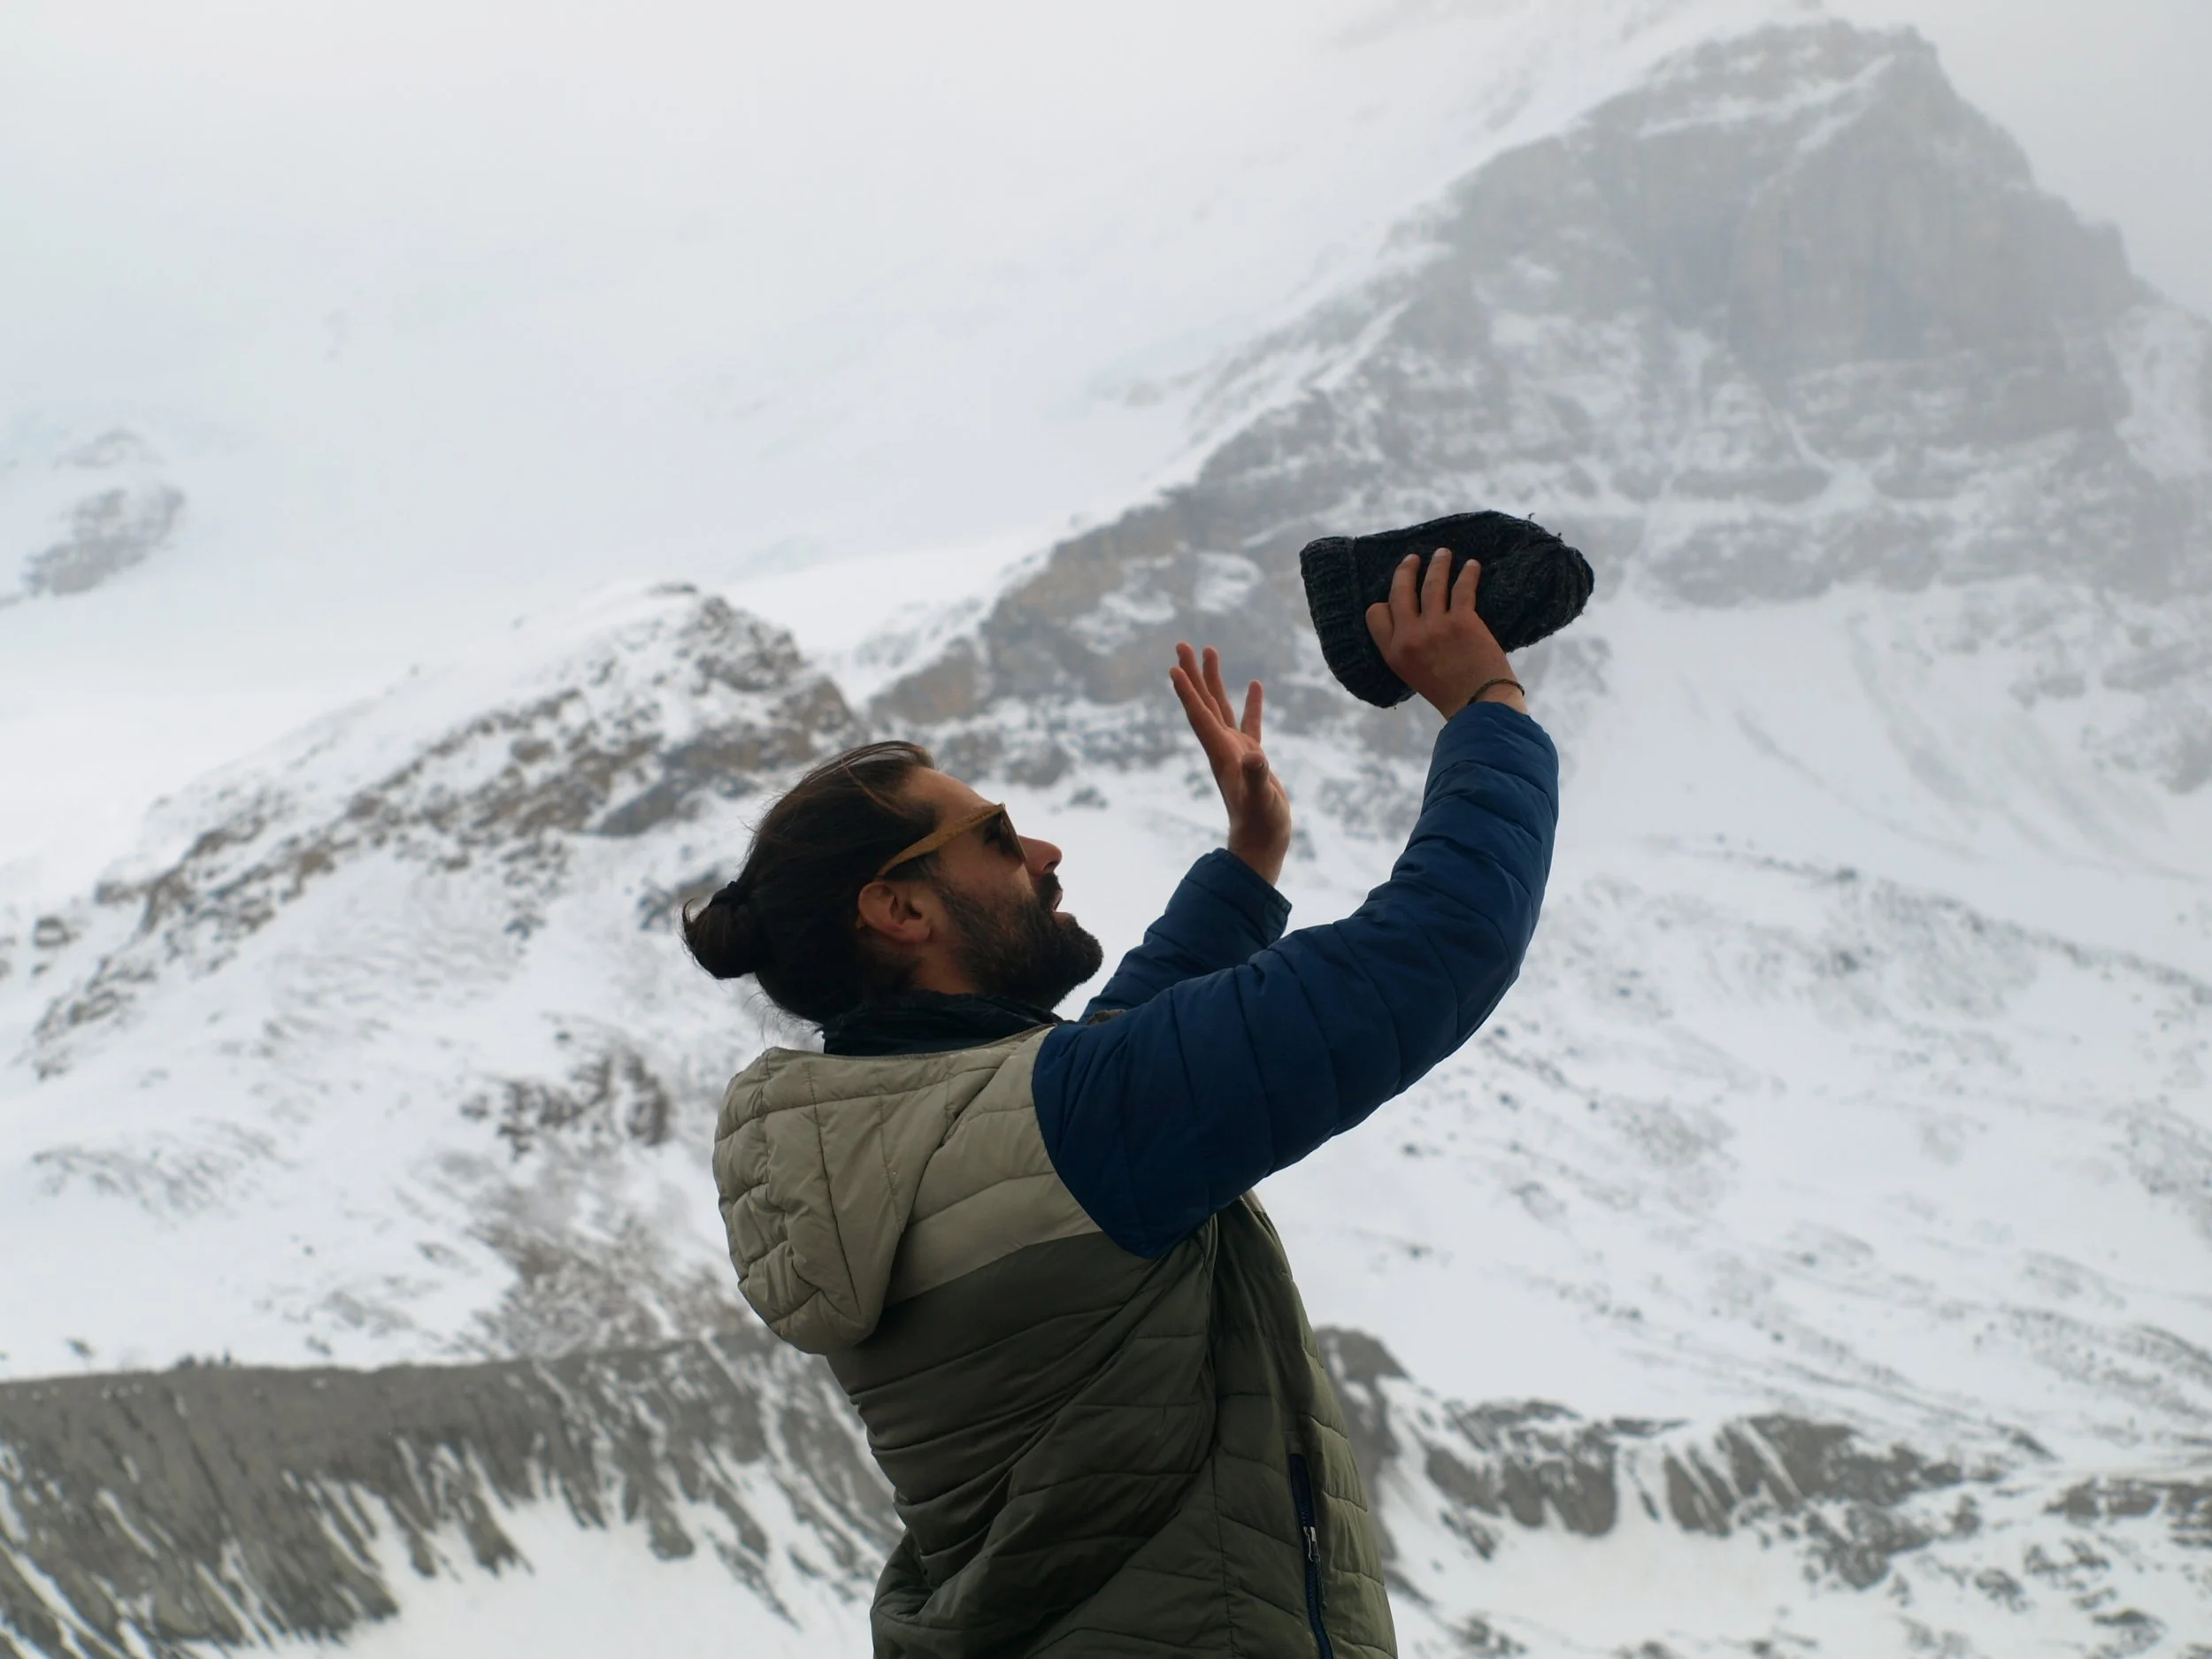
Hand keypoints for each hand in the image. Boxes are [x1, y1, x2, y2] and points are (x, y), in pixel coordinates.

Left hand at [1169, 642, 1291, 885]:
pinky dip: (1250, 703)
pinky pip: (1248, 722)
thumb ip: (1258, 777)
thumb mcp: (1261, 799)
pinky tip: (1254, 684)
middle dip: (1192, 673)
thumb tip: (1256, 758)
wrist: (1261, 844)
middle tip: (1181, 643)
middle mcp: (1222, 747)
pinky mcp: (1251, 757)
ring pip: (1221, 706)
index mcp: (1221, 753)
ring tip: (1210, 651)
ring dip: (1214, 680)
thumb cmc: (1260, 823)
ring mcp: (1236, 750)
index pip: (1200, 716)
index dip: (1187, 692)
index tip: (1173, 667)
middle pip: (1203, 702)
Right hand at [1364, 551, 1523, 718]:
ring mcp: (1436, 626)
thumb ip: (1407, 648)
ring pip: (1432, 583)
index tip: (1396, 595)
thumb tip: (1413, 620)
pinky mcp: (1463, 621)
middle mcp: (1410, 636)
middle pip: (1400, 591)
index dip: (1385, 601)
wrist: (1479, 705)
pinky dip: (1468, 573)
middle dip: (1406, 570)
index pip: (1376, 613)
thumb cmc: (1450, 694)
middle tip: (1414, 559)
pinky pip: (1463, 587)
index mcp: (1394, 653)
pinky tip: (1472, 565)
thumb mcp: (1413, 675)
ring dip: (1438, 563)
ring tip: (1443, 553)